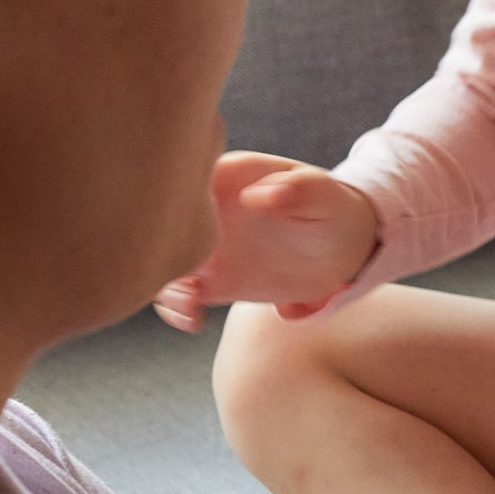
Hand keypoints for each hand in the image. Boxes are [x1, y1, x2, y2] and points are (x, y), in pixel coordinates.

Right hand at [152, 152, 380, 332]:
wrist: (341, 247)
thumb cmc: (331, 207)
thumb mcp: (323, 195)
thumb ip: (296, 190)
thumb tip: (256, 196)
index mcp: (225, 175)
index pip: (179, 177)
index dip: (165, 198)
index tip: (177, 225)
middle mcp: (205, 210)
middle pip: (156, 222)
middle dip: (153, 246)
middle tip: (182, 270)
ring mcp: (203, 244)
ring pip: (160, 261)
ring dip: (161, 282)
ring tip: (192, 300)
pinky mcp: (209, 279)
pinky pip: (176, 291)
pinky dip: (175, 307)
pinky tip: (196, 318)